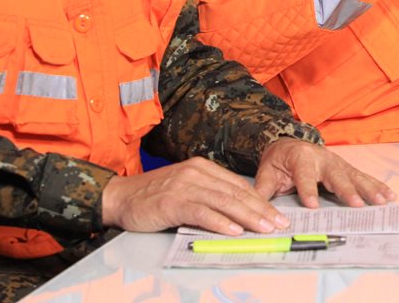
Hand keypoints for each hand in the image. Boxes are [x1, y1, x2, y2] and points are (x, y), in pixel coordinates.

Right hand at [101, 156, 290, 234]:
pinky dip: (220, 222)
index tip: (276, 214)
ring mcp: (185, 186)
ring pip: (224, 202)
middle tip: (279, 223)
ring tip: (264, 228)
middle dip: (261, 210)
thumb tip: (238, 211)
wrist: (119, 197)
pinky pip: (202, 212)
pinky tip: (234, 230)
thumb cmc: (152, 197)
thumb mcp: (185, 188)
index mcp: (202, 167)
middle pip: (236, 193)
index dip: (260, 201)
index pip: (239, 185)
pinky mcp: (173, 201)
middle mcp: (196, 173)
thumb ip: (209, 195)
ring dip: (248, 217)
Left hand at [253, 138, 395, 208]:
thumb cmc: (279, 161)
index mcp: (300, 158)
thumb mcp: (267, 173)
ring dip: (369, 189)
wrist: (289, 142)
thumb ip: (263, 191)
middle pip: (336, 175)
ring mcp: (337, 163)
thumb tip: (258, 213)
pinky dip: (377, 186)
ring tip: (382, 201)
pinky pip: (363, 177)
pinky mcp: (346, 168)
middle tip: (356, 204)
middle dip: (347, 190)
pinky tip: (389, 195)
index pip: (304, 176)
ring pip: (355, 176)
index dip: (308, 190)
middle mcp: (322, 158)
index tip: (312, 206)